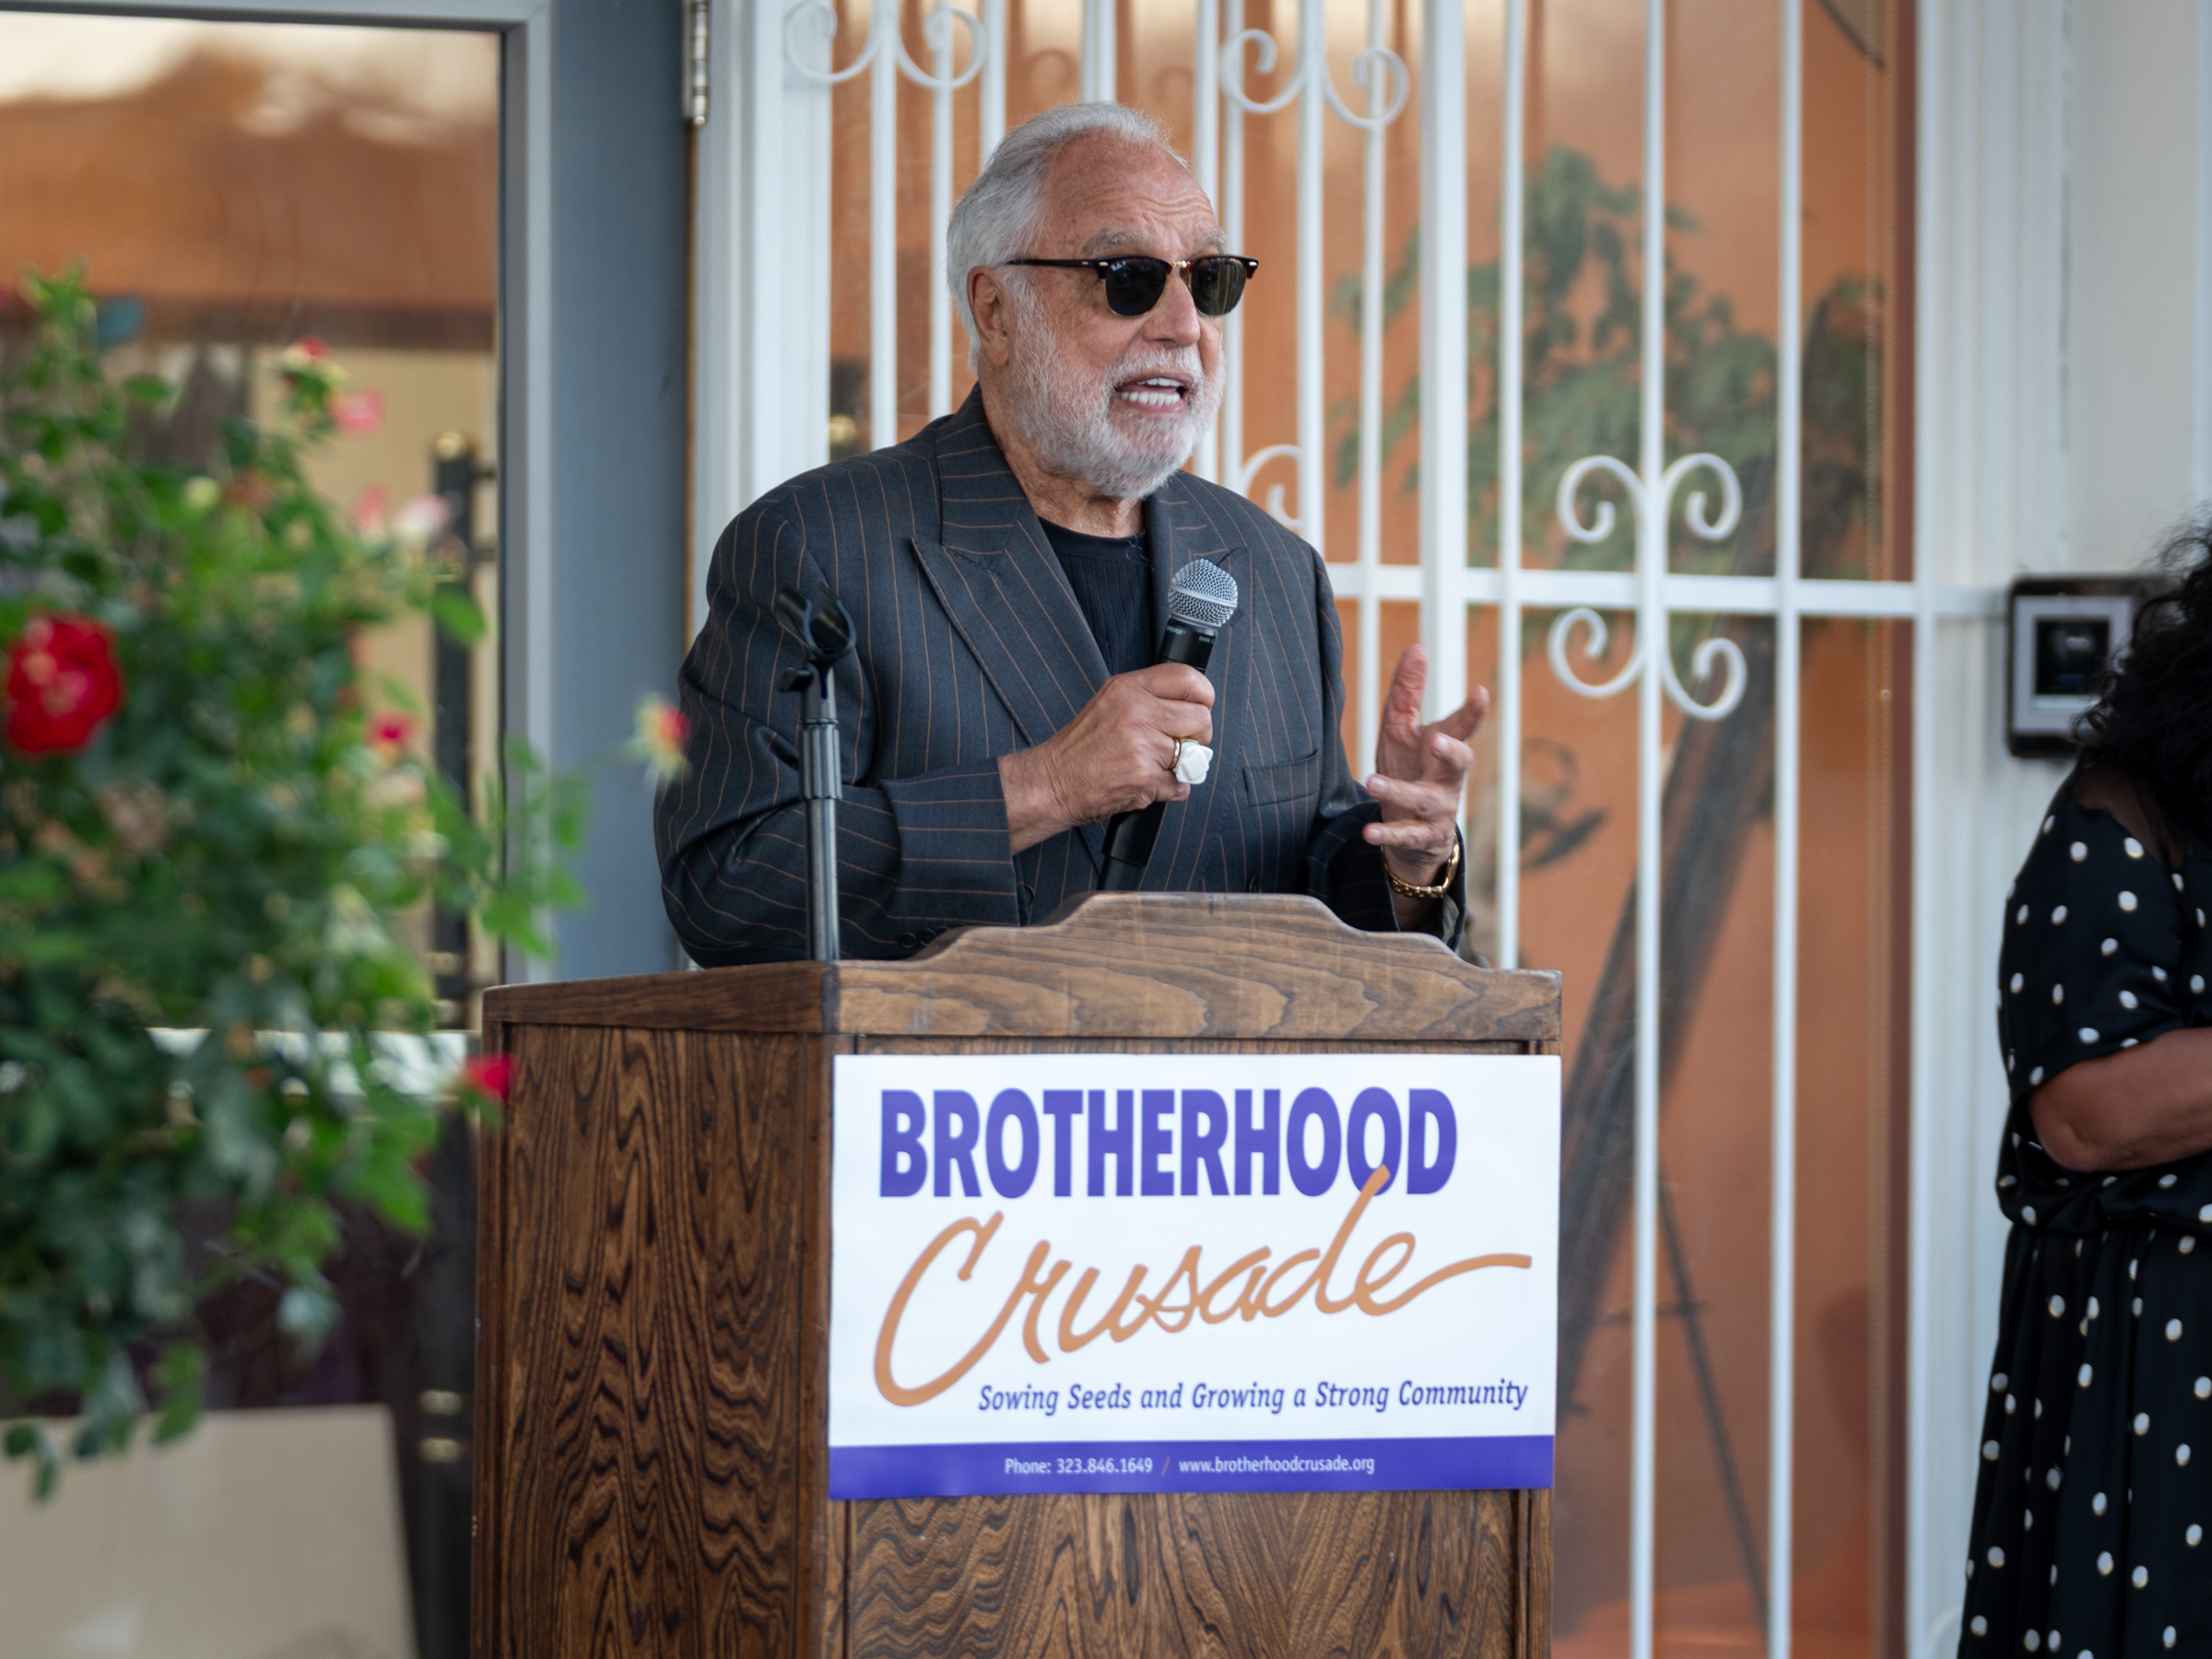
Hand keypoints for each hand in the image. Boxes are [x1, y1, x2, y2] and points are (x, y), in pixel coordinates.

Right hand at [999, 665, 1215, 853]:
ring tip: (1155, 764)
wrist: (1054, 782)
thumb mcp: (1110, 703)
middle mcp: (1136, 712)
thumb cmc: (1081, 747)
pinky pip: (1181, 785)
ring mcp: (1142, 746)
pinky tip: (1146, 782)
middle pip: (1201, 718)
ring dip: (1181, 765)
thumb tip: (1191, 706)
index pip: (1189, 678)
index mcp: (1129, 688)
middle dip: (1198, 735)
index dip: (1203, 697)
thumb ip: (1149, 698)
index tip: (1199, 708)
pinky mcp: (1144, 778)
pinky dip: (1169, 789)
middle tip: (1180, 743)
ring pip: (1194, 754)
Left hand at [1362, 644, 1487, 897]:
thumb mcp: (1403, 729)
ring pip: (1424, 800)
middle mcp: (1448, 779)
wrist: (1415, 831)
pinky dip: (1388, 834)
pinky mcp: (1421, 836)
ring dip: (1398, 790)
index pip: (1462, 726)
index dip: (1473, 712)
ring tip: (1371, 781)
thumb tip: (1417, 647)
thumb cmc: (1410, 769)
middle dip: (1452, 751)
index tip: (1480, 692)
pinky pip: (1405, 835)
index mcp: (1444, 749)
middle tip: (1438, 739)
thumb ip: (1408, 692)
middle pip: (1460, 763)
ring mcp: (1438, 809)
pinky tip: (1369, 832)